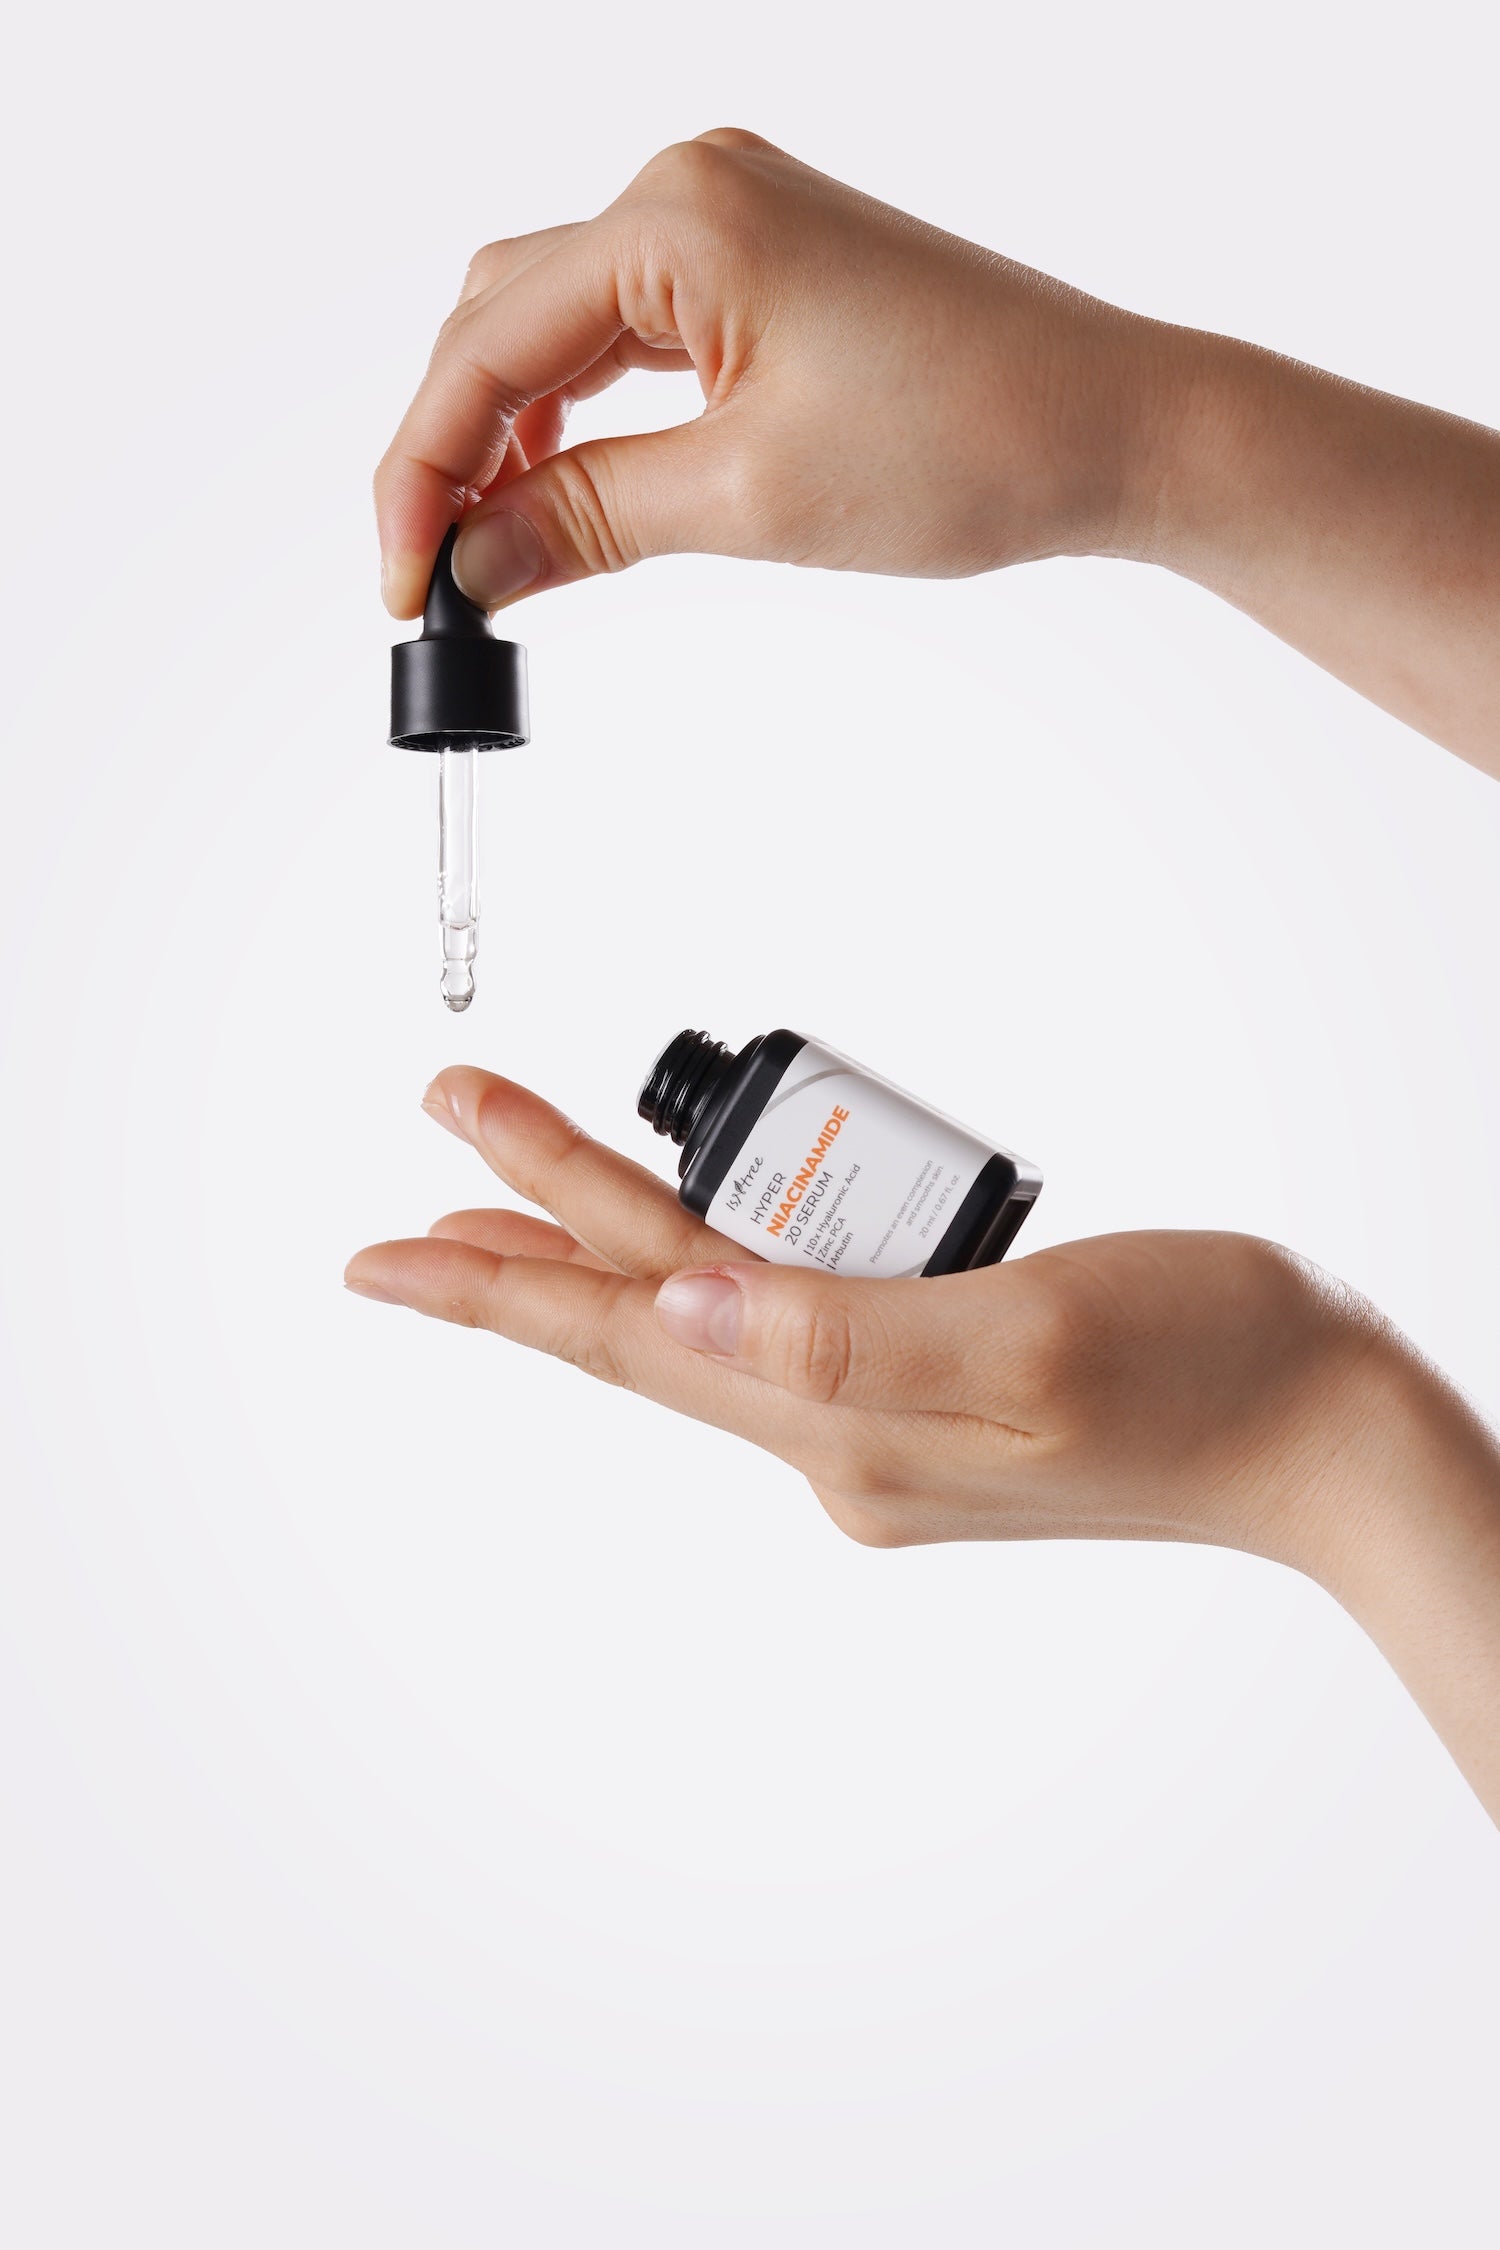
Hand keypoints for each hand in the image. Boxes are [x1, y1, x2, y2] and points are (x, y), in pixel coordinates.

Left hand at [345, 1066, 1499, 1818]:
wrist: (1321, 1435)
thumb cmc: (1212, 1369)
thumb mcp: (1031, 1337)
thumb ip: (848, 1328)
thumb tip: (681, 1300)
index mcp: (849, 1420)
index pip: (630, 1337)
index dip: (499, 1284)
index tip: (380, 1245)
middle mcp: (841, 1434)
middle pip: (648, 1315)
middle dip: (528, 1231)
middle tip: (434, 1145)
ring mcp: (882, 1422)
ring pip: (705, 1312)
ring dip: (608, 1239)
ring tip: (513, 1186)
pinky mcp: (927, 1393)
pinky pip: (781, 1315)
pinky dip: (708, 1260)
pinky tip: (687, 1235)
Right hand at [376, 129, 1499, 767]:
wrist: (1116, 429)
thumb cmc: (970, 445)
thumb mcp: (746, 500)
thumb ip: (582, 521)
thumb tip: (469, 566)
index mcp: (677, 219)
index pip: (485, 348)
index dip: (421, 476)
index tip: (401, 588)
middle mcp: (689, 188)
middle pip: (498, 316)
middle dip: (449, 449)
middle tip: (435, 580)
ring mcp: (728, 216)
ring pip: (554, 323)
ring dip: (510, 434)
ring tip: (493, 552)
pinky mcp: (762, 261)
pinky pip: (625, 331)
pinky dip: (582, 413)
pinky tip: (563, 490)